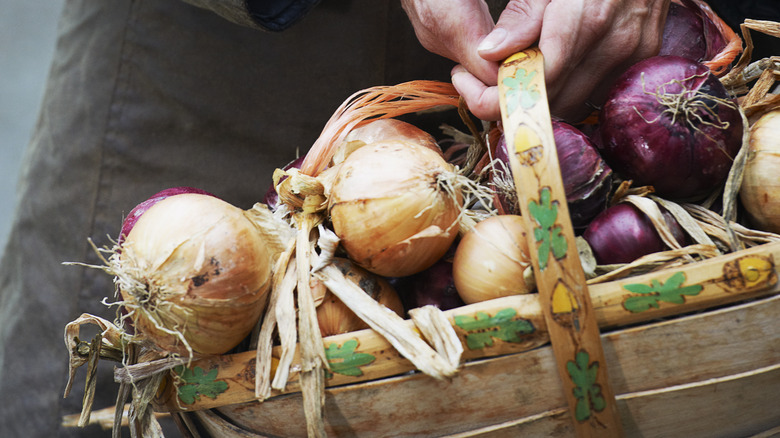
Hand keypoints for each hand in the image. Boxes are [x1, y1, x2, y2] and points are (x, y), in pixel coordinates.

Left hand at [405, 0, 670, 121]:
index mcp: (588, 17)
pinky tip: (546, 75)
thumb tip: (489, 53)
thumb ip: (522, 16)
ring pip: (572, 104)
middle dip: (510, 99)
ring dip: (537, 100)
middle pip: (553, 97)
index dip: (497, 92)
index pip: (539, 78)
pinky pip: (593, 95)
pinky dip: (565, 92)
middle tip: (478, 83)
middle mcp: (615, 43)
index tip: (464, 82)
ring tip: (513, 77)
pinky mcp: (642, 62)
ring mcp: (633, 55)